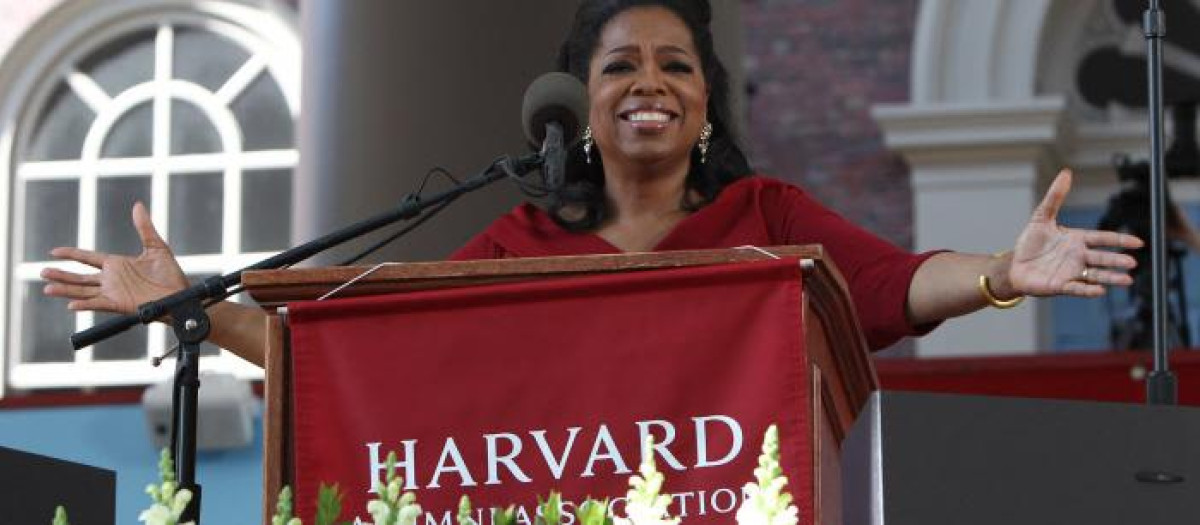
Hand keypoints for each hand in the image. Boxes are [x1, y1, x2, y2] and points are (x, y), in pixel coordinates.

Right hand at [41, 202, 188, 313]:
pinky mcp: (120, 304)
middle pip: (80, 276)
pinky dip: (85, 305)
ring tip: (47, 288)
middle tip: (42, 272)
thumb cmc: (170, 274)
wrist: (181, 294)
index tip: (53, 252)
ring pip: (83, 291)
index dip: (71, 254)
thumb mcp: (156, 246)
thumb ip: (144, 227)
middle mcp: (111, 279)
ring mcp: (114, 292)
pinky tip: (71, 305)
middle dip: (61, 274)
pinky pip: (98, 304)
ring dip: (66, 290)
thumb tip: (138, 205)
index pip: (87, 258)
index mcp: (116, 265)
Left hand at [1008, 169, 1143, 297]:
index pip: (1102, 239)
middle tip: (1131, 262)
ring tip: (1126, 279)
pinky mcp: (1061, 286)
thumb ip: (1055, 197)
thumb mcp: (1041, 217)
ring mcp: (1072, 272)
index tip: (1138, 243)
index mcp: (1078, 240)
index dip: (1119, 240)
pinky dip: (1088, 290)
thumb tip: (1065, 173)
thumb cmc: (1031, 242)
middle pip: (1102, 258)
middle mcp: (1079, 257)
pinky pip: (1077, 289)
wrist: (1014, 265)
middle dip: (1116, 260)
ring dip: (1111, 277)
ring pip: (1096, 275)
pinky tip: (1099, 290)